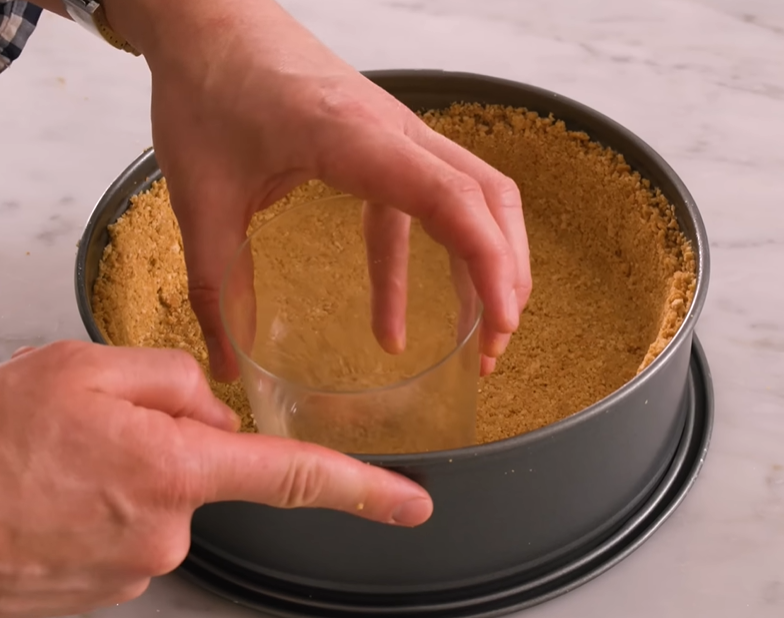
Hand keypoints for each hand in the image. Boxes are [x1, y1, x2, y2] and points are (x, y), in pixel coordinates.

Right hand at [0, 342, 431, 616]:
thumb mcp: (87, 369)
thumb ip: (176, 379)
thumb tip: (215, 412)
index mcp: (176, 468)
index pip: (294, 477)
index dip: (362, 491)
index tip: (411, 505)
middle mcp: (166, 529)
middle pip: (207, 469)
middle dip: (173, 444)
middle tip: (94, 431)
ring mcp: (136, 566)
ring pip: (163, 499)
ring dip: (130, 475)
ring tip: (62, 464)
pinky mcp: (107, 588)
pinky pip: (131, 530)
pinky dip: (107, 505)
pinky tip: (59, 492)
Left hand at [108, 0, 531, 380]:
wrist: (208, 19)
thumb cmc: (205, 90)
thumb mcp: (201, 198)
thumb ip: (214, 287)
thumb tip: (228, 366)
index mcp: (352, 136)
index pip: (451, 195)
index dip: (489, 260)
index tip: (499, 323)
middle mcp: (392, 130)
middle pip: (486, 197)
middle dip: (503, 274)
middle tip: (493, 346)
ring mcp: (395, 133)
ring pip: (472, 196)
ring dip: (482, 264)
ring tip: (475, 337)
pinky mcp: (383, 144)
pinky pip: (424, 204)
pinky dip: (425, 261)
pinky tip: (395, 318)